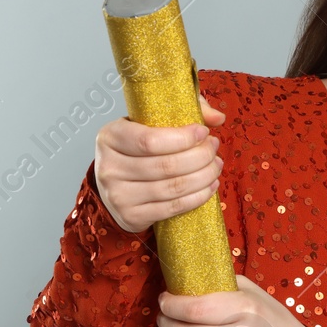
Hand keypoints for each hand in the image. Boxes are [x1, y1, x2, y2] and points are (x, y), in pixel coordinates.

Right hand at [93, 92, 226, 233]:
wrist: (114, 186)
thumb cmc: (136, 150)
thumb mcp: (149, 122)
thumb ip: (183, 111)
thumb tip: (217, 117)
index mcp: (110, 137)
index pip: (149, 140)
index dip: (183, 138)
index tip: (204, 133)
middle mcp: (109, 167)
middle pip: (165, 165)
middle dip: (200, 157)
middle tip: (214, 149)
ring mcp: (118, 195)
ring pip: (173, 187)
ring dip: (203, 177)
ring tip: (215, 166)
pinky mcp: (130, 216)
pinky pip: (172, 207)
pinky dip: (197, 197)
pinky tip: (209, 187)